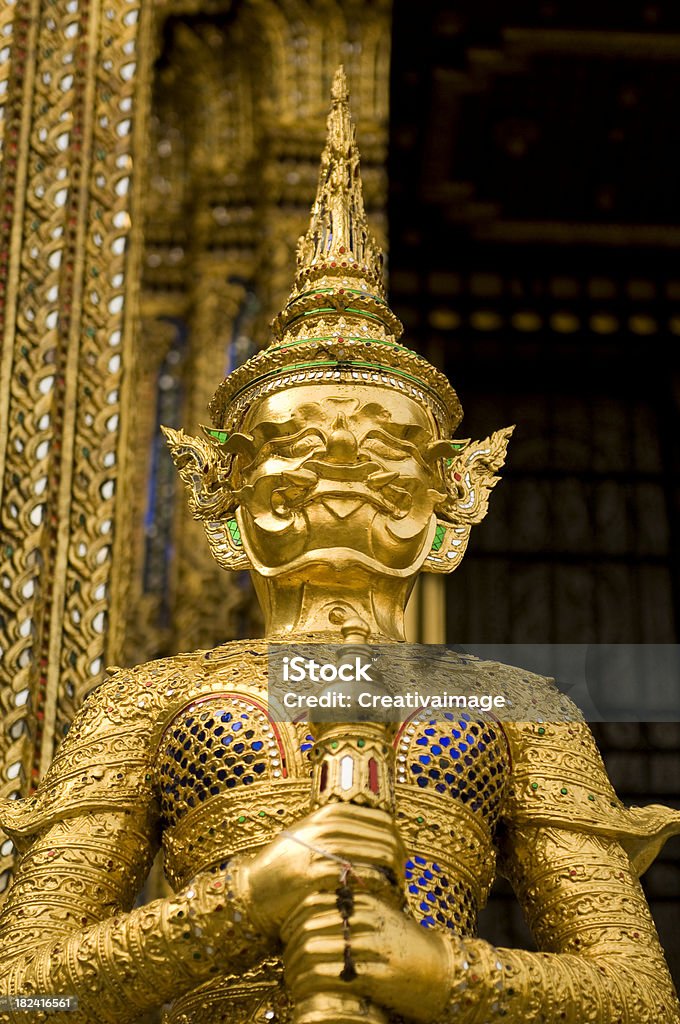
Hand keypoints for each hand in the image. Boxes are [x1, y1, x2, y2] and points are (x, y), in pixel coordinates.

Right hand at [240, 803, 403, 938]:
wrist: (253, 892)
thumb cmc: (285, 866)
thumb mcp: (310, 836)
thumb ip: (339, 829)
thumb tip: (381, 832)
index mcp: (329, 813)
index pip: (382, 820)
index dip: (397, 840)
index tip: (401, 859)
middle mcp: (328, 827)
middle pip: (385, 838)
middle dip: (400, 860)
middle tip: (402, 879)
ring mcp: (325, 849)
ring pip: (380, 857)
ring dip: (395, 876)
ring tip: (396, 892)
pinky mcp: (322, 875)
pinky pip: (367, 878)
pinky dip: (382, 889)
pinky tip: (382, 900)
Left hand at [282, 892, 454, 1022]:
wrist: (445, 972)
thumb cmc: (406, 945)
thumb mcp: (381, 918)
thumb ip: (354, 909)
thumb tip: (313, 908)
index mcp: (366, 901)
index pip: (315, 902)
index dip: (293, 918)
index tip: (283, 932)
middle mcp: (368, 919)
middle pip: (311, 925)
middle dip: (291, 944)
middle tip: (283, 957)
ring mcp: (373, 947)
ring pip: (317, 950)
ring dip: (297, 966)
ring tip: (291, 976)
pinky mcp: (378, 975)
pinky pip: (333, 976)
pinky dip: (312, 983)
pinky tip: (304, 990)